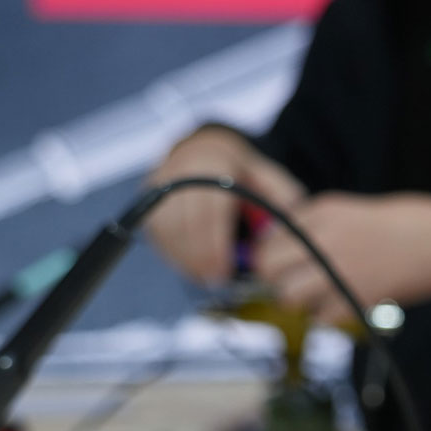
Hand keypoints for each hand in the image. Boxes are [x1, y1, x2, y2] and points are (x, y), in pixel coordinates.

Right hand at [143, 127, 307, 284]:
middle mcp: (179, 169)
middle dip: (200, 258)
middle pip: (184, 224)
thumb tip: (283, 230)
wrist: (204, 149)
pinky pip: (156, 234)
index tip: (223, 271)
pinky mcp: (147, 199)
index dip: (214, 245)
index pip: (209, 209)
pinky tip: (192, 266)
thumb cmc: (239, 170)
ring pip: (167, 232)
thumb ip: (281, 198)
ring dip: (186, 259)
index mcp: (211, 162)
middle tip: (215, 281)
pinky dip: (174, 254)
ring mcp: (159, 183)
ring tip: (206, 276)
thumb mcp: (266, 175)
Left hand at [251, 192, 430, 325]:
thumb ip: (304, 224)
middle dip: (273, 279)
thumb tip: (267, 244)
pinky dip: (324, 317)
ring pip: (287, 297)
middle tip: (289, 281)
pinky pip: (317, 319)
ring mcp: (338, 271)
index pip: (267, 240)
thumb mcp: (341, 210)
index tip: (277, 263)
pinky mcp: (353, 300)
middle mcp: (324, 240)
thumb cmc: (384, 229)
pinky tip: (338, 304)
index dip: (267, 255)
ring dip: (296, 301)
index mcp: (319, 214)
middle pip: (268, 268)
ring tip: (313, 296)